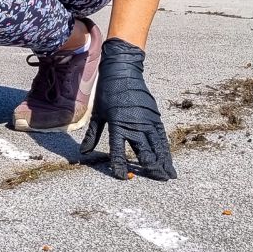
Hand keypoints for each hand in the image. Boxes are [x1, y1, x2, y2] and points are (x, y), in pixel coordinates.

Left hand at [80, 38, 176, 180]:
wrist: (123, 71)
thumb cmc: (108, 92)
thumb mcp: (97, 113)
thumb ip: (92, 134)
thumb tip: (83, 153)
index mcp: (117, 124)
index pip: (118, 151)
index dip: (120, 166)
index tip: (122, 177)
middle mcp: (134, 124)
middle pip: (144, 151)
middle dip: (150, 168)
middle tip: (157, 180)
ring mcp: (147, 120)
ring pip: (157, 146)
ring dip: (163, 162)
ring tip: (168, 176)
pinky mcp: (155, 116)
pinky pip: (162, 136)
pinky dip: (166, 149)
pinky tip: (169, 160)